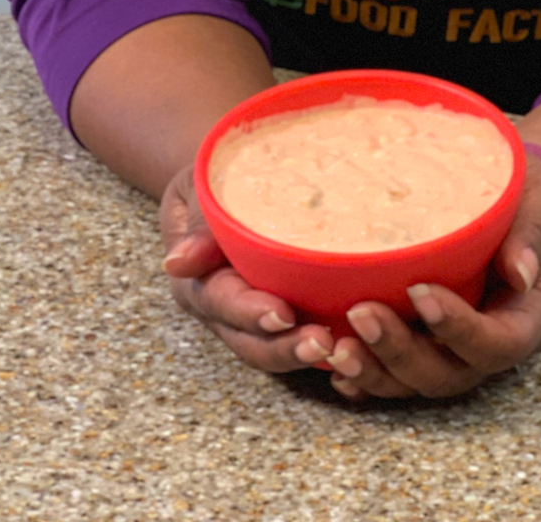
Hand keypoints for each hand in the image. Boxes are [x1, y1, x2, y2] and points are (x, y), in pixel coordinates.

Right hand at [159, 162, 335, 371]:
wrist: (239, 184)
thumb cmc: (221, 184)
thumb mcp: (201, 192)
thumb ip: (198, 225)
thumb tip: (177, 263)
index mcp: (202, 282)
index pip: (223, 304)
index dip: (251, 313)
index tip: (281, 315)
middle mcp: (229, 312)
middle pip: (252, 344)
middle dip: (286, 348)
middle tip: (324, 343)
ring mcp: (260, 321)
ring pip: (281, 351)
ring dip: (311, 356)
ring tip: (344, 351)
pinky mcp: (294, 319)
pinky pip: (309, 342)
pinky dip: (334, 353)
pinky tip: (364, 351)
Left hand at [322, 147, 540, 399]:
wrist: (521, 198)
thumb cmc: (537, 197)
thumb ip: (534, 234)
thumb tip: (519, 272)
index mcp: (523, 319)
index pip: (496, 344)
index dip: (458, 329)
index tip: (421, 293)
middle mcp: (483, 344)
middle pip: (444, 374)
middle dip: (400, 353)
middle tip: (361, 313)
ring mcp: (447, 348)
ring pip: (409, 382)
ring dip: (369, 371)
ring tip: (332, 346)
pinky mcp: (417, 338)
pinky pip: (386, 371)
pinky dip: (357, 375)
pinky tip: (323, 359)